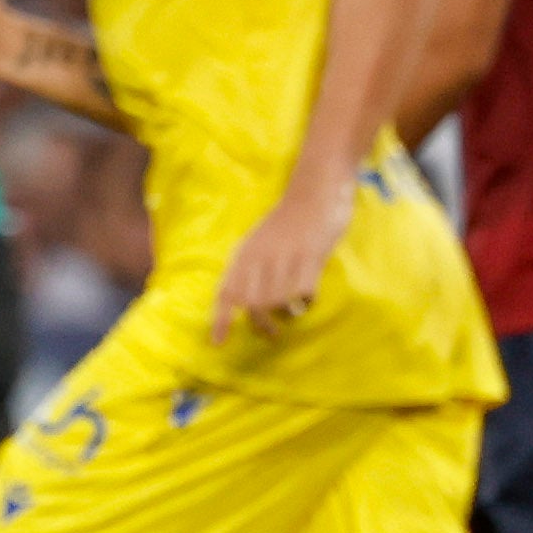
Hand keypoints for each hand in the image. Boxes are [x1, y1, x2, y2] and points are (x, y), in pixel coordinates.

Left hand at [212, 176, 354, 343]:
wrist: (314, 189)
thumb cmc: (287, 221)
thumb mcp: (258, 242)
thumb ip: (250, 268)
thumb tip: (243, 303)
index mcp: (244, 254)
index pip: (226, 292)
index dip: (220, 319)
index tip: (218, 343)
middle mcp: (260, 256)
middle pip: (251, 304)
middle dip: (261, 324)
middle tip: (272, 333)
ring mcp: (285, 256)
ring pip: (276, 301)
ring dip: (285, 314)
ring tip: (293, 311)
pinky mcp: (310, 255)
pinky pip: (303, 292)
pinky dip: (306, 301)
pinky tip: (310, 296)